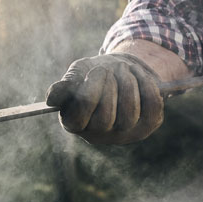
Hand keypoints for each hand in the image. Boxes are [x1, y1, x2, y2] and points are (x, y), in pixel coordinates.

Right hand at [46, 53, 164, 143]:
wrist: (121, 70)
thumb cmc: (93, 74)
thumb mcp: (78, 74)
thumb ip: (66, 84)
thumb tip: (51, 98)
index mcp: (74, 123)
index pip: (78, 118)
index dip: (89, 94)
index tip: (97, 71)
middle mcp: (98, 134)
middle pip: (104, 120)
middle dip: (110, 88)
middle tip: (112, 67)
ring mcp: (124, 134)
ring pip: (128, 115)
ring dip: (128, 84)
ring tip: (124, 68)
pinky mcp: (146, 127)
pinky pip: (151, 109)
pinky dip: (147, 86)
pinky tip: (139, 74)